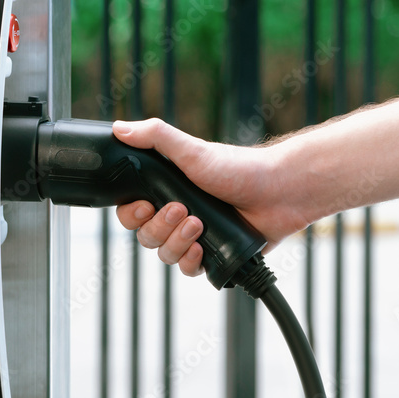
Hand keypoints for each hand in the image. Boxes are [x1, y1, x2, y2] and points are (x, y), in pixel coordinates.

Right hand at [113, 118, 313, 275]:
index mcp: (166, 189)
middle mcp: (177, 214)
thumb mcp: (191, 150)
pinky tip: (201, 249)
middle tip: (182, 210)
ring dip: (176, 243)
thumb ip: (155, 137)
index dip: (132, 214)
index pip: (130, 211)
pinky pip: (188, 269)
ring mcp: (194, 235)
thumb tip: (119, 128)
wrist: (280, 192)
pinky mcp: (213, 255)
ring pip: (165, 255)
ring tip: (198, 225)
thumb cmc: (238, 168)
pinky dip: (191, 262)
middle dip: (160, 227)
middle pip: (145, 236)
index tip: (146, 206)